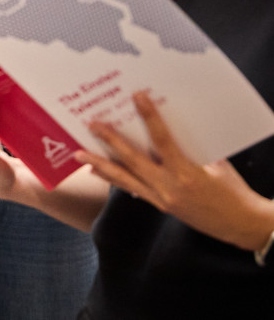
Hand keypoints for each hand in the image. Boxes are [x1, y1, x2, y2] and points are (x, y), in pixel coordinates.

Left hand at [77, 91, 273, 251]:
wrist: (242, 225)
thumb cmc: (233, 190)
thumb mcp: (216, 164)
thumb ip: (192, 146)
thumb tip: (172, 124)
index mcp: (187, 173)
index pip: (163, 141)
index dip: (150, 117)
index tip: (137, 96)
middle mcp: (169, 187)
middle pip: (133, 161)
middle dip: (110, 142)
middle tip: (91, 125)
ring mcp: (162, 199)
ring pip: (125, 179)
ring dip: (101, 165)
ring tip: (79, 153)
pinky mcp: (160, 206)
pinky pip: (133, 190)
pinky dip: (115, 179)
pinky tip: (98, 171)